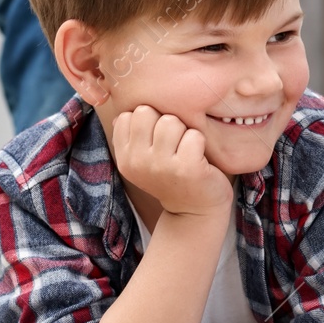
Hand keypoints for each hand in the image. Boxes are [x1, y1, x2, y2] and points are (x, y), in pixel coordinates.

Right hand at [111, 105, 230, 216]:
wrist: (195, 210)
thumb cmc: (172, 175)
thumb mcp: (144, 159)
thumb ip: (132, 136)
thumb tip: (122, 112)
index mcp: (125, 157)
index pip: (128, 115)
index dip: (148, 121)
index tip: (157, 140)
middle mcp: (138, 162)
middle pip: (147, 112)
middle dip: (165, 122)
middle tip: (174, 144)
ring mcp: (161, 166)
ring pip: (171, 121)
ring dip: (184, 131)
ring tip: (186, 151)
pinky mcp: (187, 169)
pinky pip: (194, 135)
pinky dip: (201, 142)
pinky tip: (199, 159)